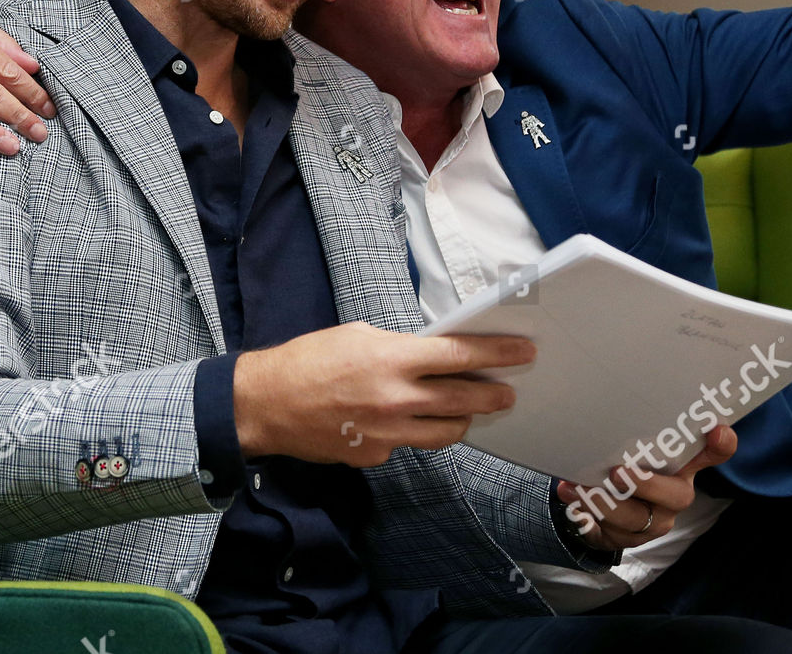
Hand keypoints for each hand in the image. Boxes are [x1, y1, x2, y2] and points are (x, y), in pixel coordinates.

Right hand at [232, 321, 534, 465]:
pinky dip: (414, 432)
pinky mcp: (376, 456)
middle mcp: (397, 399)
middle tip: (509, 391)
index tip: (524, 352)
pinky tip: (404, 421)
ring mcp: (388, 433)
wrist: (267, 403)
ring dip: (463, 420)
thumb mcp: (358, 337)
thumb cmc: (309, 361)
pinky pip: (409, 444)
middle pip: (466, 400)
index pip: (461, 357)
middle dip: (495, 395)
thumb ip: (400, 347)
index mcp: (393, 359)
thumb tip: (433, 355)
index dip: (499, 354)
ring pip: (447, 432)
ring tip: (468, 411)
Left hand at [555, 425, 736, 550]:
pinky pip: (608, 535)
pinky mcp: (625, 539)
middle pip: (676, 497)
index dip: (720, 446)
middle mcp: (673, 497)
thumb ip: (634, 432)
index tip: (717, 430)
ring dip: (605, 503)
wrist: (599, 507)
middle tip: (616, 472)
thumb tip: (611, 400)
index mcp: (682, 467)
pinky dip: (586, 518)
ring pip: (636, 520)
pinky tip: (571, 502)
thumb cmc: (624, 465)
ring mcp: (652, 522)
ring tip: (577, 487)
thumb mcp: (633, 447)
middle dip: (646, 485)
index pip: (714, 455)